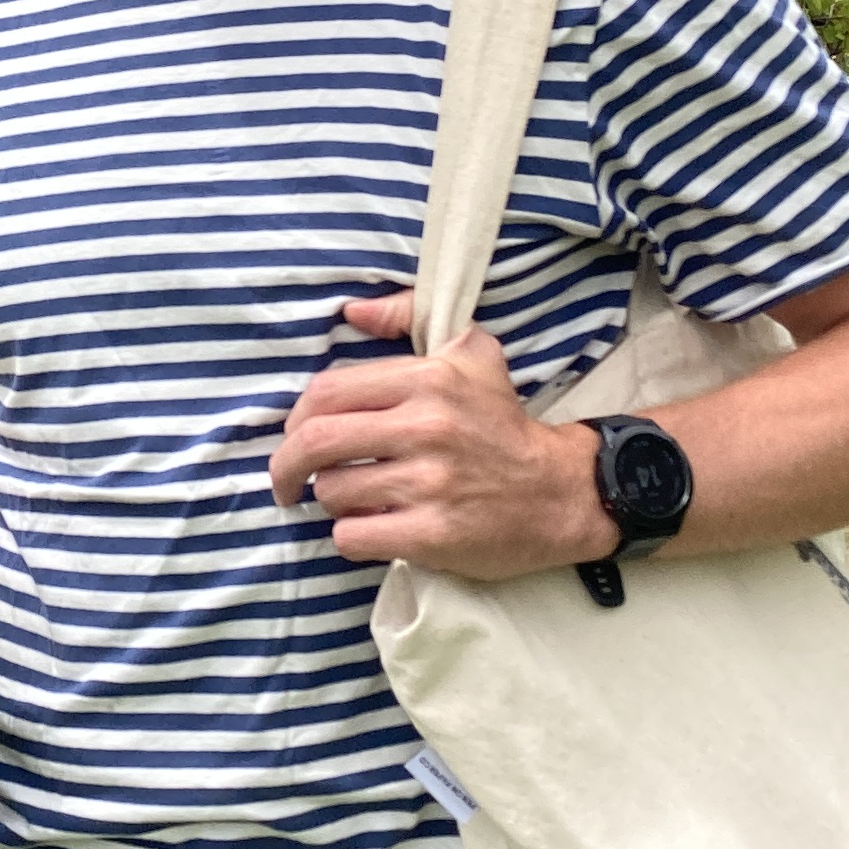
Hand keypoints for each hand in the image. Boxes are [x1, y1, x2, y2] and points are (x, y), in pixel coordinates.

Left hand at [266, 292, 612, 581]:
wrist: (561, 492)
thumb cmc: (504, 423)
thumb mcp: (472, 354)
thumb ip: (409, 318)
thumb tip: (351, 311)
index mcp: (428, 380)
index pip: (326, 391)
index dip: (297, 418)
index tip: (297, 436)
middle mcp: (426, 428)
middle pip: (315, 443)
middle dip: (287, 466)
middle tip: (288, 482)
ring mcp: (429, 484)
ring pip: (333, 492)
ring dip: (332, 502)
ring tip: (355, 501)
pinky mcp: (432, 535)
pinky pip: (353, 536)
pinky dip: (352, 536)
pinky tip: (373, 529)